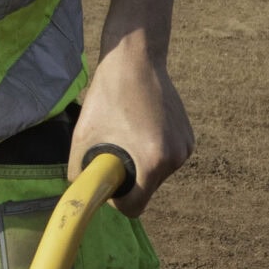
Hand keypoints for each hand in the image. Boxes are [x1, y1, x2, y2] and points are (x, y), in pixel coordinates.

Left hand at [71, 33, 190, 215]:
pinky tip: (139, 127)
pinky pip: (165, 158)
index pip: (134, 207)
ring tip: (125, 134)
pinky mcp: (189, 137)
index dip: (115, 201)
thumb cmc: (108, 96)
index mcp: (153, 161)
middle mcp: (176, 158)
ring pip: (155, 175)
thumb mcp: (83, 137)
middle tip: (110, 150)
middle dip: (126, 179)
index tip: (105, 182)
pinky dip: (150, 151)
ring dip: (139, 163)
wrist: (136, 61)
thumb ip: (79, 172)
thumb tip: (81, 192)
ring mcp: (186, 147)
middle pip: (145, 190)